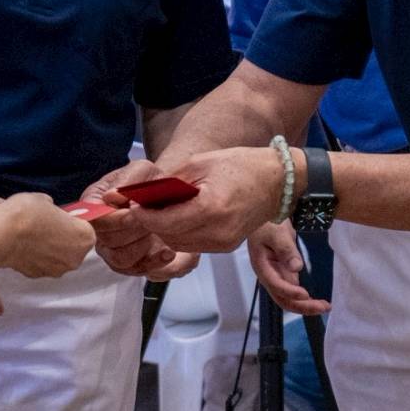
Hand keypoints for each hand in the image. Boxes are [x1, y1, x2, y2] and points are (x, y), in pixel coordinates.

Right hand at [0, 193, 96, 278]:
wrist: (2, 235)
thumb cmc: (27, 214)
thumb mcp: (44, 200)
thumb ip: (53, 208)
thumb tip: (49, 211)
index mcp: (85, 238)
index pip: (85, 228)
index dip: (72, 221)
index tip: (60, 217)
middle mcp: (75, 258)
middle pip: (73, 246)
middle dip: (63, 237)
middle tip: (46, 225)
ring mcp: (56, 270)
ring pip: (58, 257)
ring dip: (49, 248)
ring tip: (32, 235)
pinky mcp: (38, 276)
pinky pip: (42, 264)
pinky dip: (36, 256)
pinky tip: (24, 245)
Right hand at [81, 161, 188, 277]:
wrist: (169, 197)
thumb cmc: (150, 182)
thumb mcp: (142, 171)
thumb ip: (126, 181)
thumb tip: (109, 197)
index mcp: (95, 202)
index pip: (93, 219)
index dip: (113, 219)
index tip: (133, 213)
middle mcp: (100, 229)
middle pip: (107, 240)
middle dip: (132, 230)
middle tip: (152, 220)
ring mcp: (112, 249)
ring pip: (120, 258)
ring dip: (142, 245)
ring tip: (158, 231)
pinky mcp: (129, 264)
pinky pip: (137, 270)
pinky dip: (154, 262)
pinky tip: (168, 251)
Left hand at [127, 146, 286, 254]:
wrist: (277, 181)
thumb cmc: (240, 165)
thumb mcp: (201, 163)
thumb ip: (170, 181)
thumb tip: (143, 193)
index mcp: (211, 207)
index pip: (165, 221)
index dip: (144, 216)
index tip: (132, 206)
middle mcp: (218, 231)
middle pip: (169, 237)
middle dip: (152, 224)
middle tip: (142, 207)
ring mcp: (224, 242)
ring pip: (179, 244)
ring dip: (165, 231)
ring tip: (161, 211)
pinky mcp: (227, 246)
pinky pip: (194, 245)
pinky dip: (181, 234)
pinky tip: (181, 217)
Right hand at [248, 222, 326, 314]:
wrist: (266, 217)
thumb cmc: (268, 223)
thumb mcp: (276, 233)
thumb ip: (286, 249)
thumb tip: (297, 267)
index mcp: (262, 267)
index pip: (275, 285)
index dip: (290, 292)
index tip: (305, 295)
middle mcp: (269, 276)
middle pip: (283, 298)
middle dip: (302, 306)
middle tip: (322, 307)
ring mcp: (278, 275)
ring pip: (290, 297)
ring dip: (306, 304)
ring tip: (325, 306)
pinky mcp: (286, 273)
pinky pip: (295, 289)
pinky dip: (305, 298)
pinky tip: (317, 299)